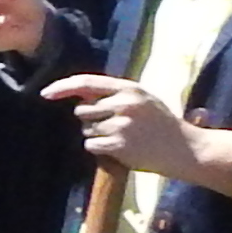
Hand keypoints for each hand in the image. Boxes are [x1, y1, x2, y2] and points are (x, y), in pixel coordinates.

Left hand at [44, 74, 231, 185]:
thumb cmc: (162, 124)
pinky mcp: (118, 145)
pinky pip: (91, 145)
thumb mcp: (143, 99)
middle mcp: (123, 103)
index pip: (86, 83)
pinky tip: (120, 148)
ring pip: (86, 129)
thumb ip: (114, 94)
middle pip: (81, 111)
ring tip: (122, 137)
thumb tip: (80, 95)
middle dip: (90, 120)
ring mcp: (121, 125)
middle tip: (115, 126)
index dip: (62, 87)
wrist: (186, 149)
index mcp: (129, 88)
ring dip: (96, 135)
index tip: (45, 93)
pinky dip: (100, 149)